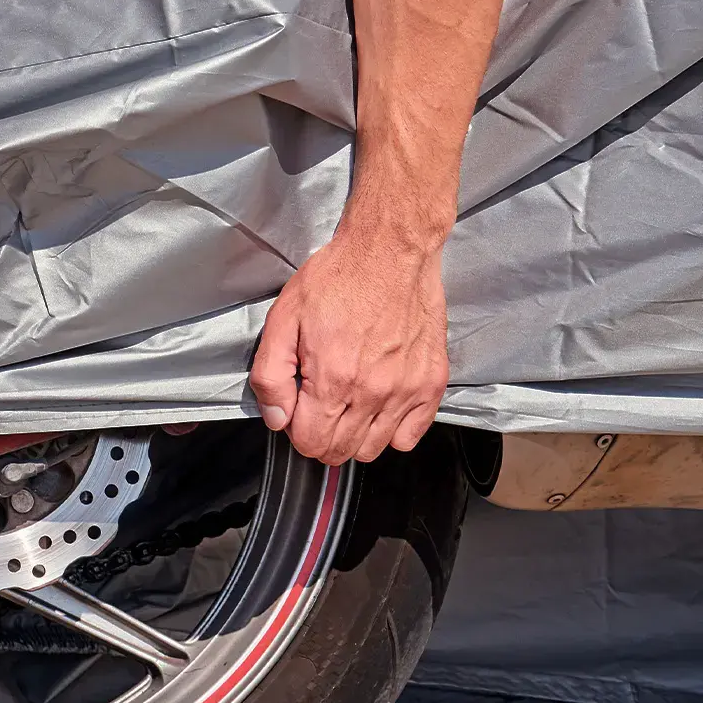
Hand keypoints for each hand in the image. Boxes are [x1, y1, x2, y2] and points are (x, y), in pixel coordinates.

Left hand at [250, 231, 447, 464]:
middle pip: (341, 451)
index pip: (310, 443)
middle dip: (322, 437)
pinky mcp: (431, 383)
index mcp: (332, 379)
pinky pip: (410, 436)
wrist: (390, 251)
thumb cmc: (337, 279)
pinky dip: (393, 431)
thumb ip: (271, 376)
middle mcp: (372, 392)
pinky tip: (379, 406)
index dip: (297, 431)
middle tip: (320, 406)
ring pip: (374, 449)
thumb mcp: (283, 319)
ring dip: (355, 436)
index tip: (298, 408)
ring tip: (349, 404)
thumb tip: (278, 420)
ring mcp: (406, 390)